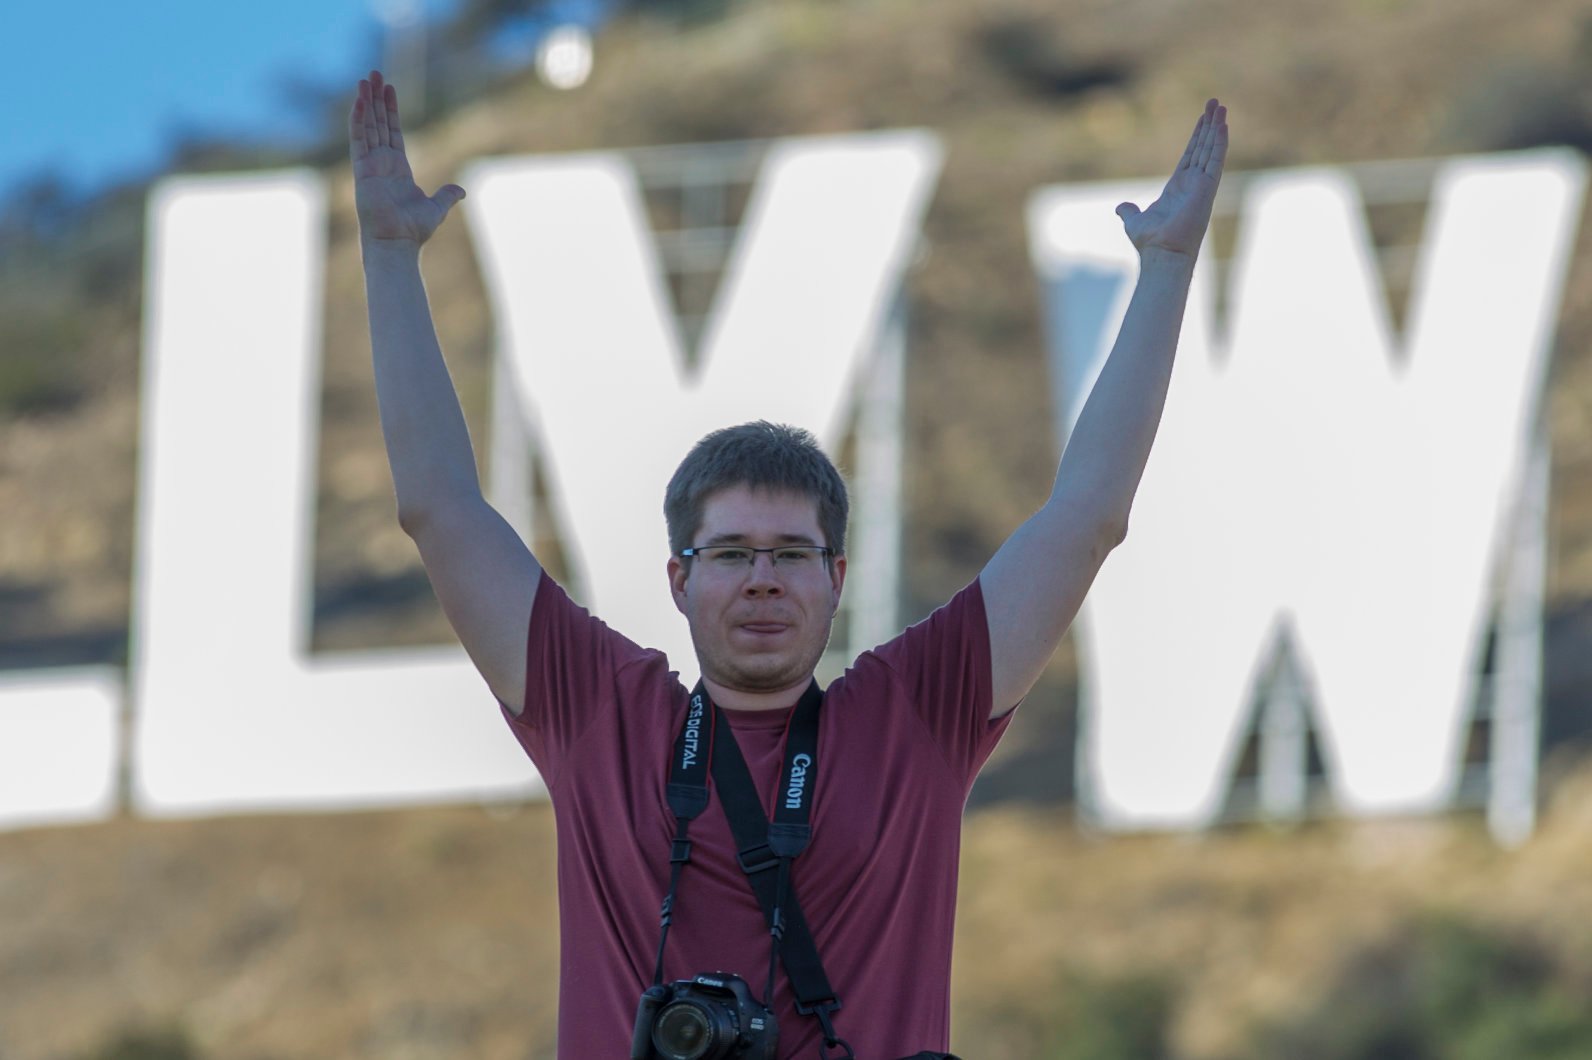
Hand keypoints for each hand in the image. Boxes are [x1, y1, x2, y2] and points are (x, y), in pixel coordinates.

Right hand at [349, 70, 464, 245]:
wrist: (398, 242)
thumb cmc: (413, 230)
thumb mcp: (436, 207)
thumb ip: (446, 195)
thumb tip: (460, 190)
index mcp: (398, 169)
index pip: (393, 132)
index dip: (391, 111)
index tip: (389, 89)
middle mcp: (382, 164)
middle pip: (378, 124)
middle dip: (376, 99)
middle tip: (374, 75)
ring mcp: (370, 165)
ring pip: (367, 126)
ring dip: (365, 103)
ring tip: (365, 79)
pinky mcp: (361, 170)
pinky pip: (359, 140)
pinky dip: (358, 120)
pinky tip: (359, 102)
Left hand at [1116, 99, 1227, 260]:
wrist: (1161, 253)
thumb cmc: (1150, 242)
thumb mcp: (1134, 221)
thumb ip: (1129, 211)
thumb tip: (1121, 207)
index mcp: (1178, 188)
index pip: (1190, 156)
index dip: (1196, 137)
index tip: (1203, 119)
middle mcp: (1193, 184)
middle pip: (1203, 148)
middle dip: (1209, 125)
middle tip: (1215, 103)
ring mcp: (1203, 185)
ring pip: (1211, 150)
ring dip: (1217, 127)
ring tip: (1220, 106)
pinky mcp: (1208, 188)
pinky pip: (1216, 159)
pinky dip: (1219, 142)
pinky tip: (1223, 125)